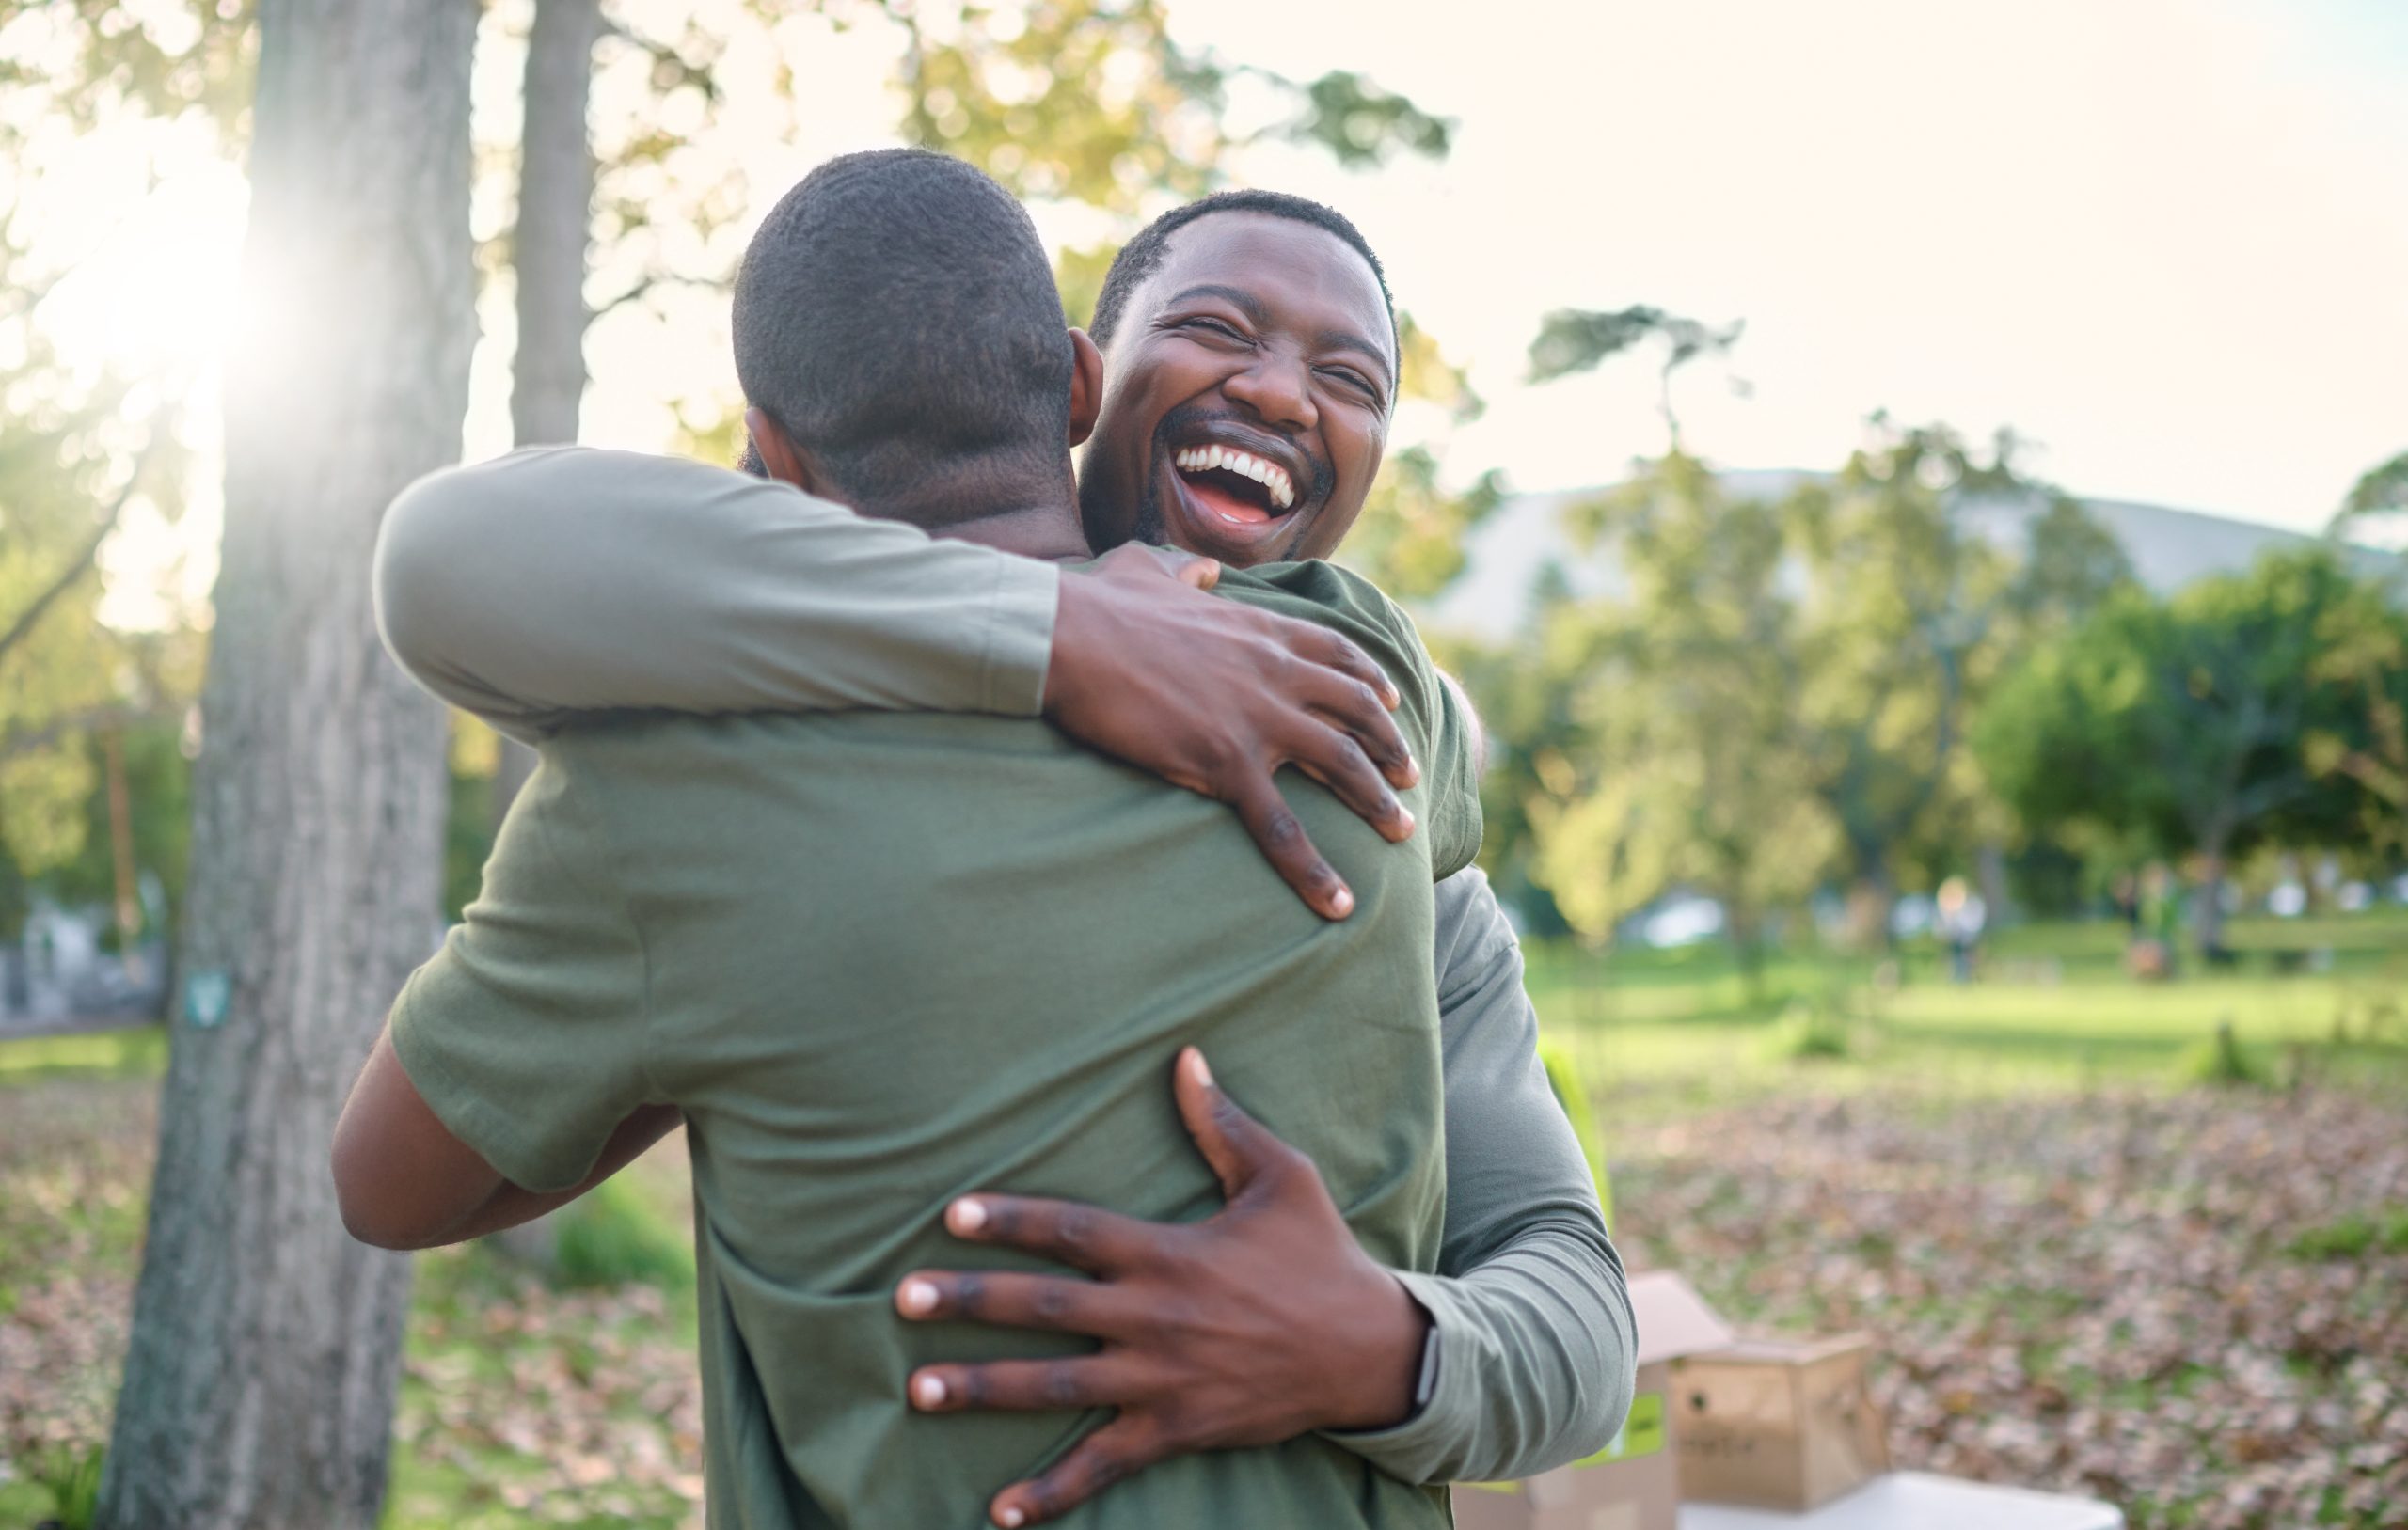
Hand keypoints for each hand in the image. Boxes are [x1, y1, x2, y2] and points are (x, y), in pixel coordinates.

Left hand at [894, 1048, 1429, 1527]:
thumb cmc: (1319, 1256)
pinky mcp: (1176, 1430)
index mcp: (1170, 1253)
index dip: (1011, 1221)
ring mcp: (1162, 1380)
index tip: (952, 1215)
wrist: (1370, 1352)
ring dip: (986, 1389)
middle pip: (1048, 1309)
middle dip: (972, 1304)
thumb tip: (1185, 1055)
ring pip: (1059, 1387)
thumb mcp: (1282, 1178)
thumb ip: (1223, 1124)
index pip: (1074, 1231)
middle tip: (903, 1300)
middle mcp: (1156, 1317)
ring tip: (919, 1390)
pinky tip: (999, 1510)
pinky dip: (1052, 1491)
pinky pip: (1104, 1465)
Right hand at [1045, 544, 1420, 919]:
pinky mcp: (1227, 763)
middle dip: (1391, 745)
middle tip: (1411, 775)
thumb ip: (1186, 572)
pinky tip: (1337, 904)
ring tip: (1402, 830)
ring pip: (1342, 766)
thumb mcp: (1151, 569)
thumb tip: (1199, 571)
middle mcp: (1275, 672)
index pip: (1337, 654)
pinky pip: (1282, 828)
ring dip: (1378, 802)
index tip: (1391, 700)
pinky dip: (1314, 871)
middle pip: (1357, 711)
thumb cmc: (1099, 605)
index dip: (1370, 680)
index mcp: (1260, 629)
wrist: (1068, 638)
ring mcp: (1257, 719)